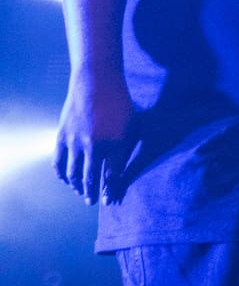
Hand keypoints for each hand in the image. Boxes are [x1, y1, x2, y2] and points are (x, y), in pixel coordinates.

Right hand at [55, 74, 133, 205]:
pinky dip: (61, 174)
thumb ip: (125, 149)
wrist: (96, 83)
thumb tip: (118, 170)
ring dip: (76, 186)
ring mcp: (76, 142)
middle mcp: (95, 146)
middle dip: (92, 193)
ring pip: (74, 173)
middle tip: (92, 202)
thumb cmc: (120, 104)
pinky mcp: (62, 136)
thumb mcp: (132, 126)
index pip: (112, 176)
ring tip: (80, 193)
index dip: (110, 191)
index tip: (109, 202)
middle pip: (91, 178)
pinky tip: (66, 180)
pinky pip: (59, 162)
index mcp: (116, 143)